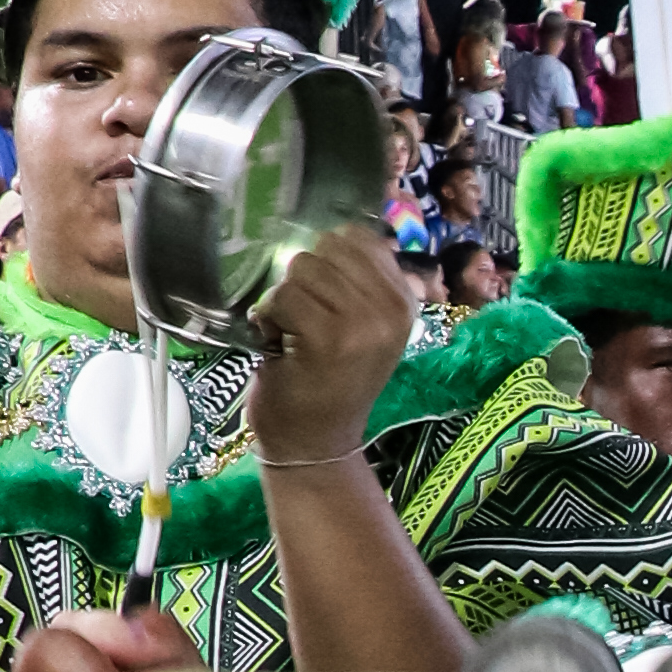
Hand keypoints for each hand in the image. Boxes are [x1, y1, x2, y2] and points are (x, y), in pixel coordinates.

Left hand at [238, 219, 420, 469]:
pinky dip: (268, 318)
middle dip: (302, 280)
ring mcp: (363, 325)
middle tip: (305, 321)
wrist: (315, 443)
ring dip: (283, 300)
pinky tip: (277, 345)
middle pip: (326, 248)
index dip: (326, 258)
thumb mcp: (361, 326)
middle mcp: (392, 310)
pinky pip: (283, 297)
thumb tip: (335, 228)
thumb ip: (358, 279)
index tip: (323, 298)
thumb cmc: (327, 381)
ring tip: (291, 333)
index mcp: (404, 301)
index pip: (359, 237)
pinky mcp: (328, 340)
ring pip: (302, 269)